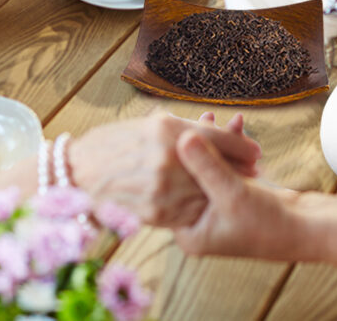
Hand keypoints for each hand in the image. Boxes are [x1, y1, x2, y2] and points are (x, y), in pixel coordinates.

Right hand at [68, 111, 261, 228]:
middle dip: (240, 168)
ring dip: (224, 189)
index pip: (219, 138)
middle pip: (220, 166)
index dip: (243, 145)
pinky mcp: (156, 213)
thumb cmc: (118, 142)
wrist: (80, 174)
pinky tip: (208, 201)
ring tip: (234, 184)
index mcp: (168, 129)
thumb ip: (188, 128)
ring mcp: (162, 188)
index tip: (256, 150)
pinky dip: (203, 206)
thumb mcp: (153, 123)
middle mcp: (168, 157)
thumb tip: (223, 132)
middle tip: (253, 169)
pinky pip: (191, 212)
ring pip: (209, 191)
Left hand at [172, 129, 306, 259]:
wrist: (306, 231)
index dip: (175, 157)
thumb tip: (182, 137)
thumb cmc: (269, 224)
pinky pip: (224, 167)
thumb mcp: (233, 192)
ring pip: (208, 168)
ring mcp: (215, 209)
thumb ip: (207, 165)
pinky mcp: (232, 196)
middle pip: (189, 176)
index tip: (178, 128)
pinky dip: (231, 149)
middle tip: (205, 116)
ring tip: (225, 117)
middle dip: (199, 145)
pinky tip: (238, 126)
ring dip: (219, 142)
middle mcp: (198, 221)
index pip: (172, 189)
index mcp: (189, 231)